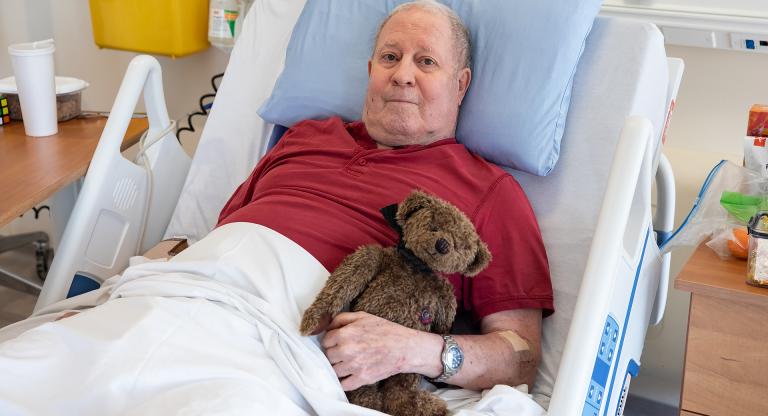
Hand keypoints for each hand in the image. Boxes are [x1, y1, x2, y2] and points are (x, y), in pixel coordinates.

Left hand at [321, 311, 437, 390]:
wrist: (405, 347)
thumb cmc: (385, 330)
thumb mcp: (363, 316)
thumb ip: (341, 318)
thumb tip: (328, 326)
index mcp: (345, 334)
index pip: (325, 341)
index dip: (331, 341)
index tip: (338, 342)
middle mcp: (346, 350)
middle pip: (328, 356)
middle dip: (334, 354)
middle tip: (345, 352)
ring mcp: (353, 366)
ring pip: (334, 370)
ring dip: (339, 367)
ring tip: (349, 362)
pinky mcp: (362, 378)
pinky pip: (343, 384)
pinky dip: (345, 381)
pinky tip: (350, 375)